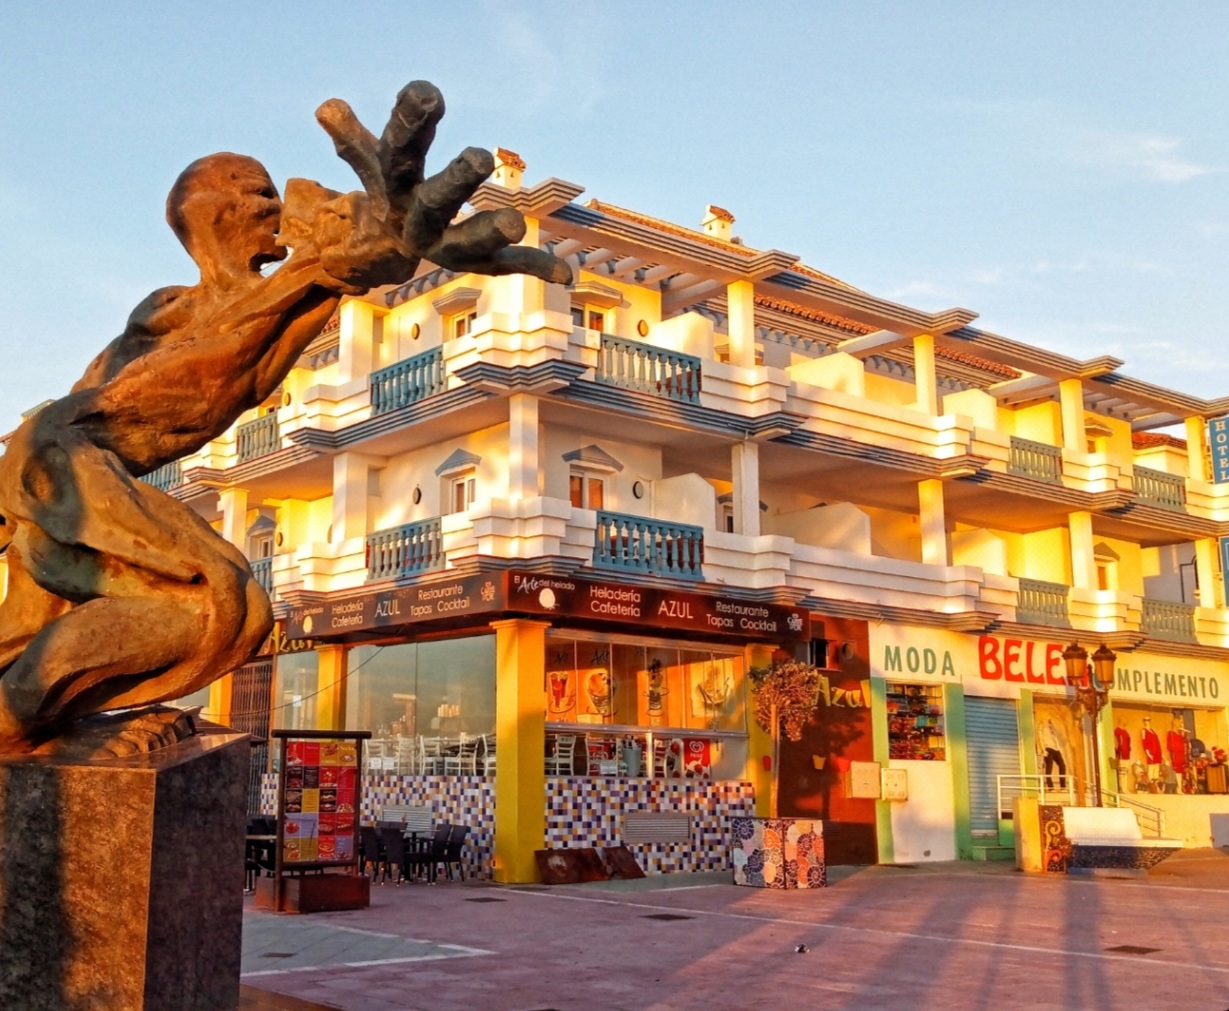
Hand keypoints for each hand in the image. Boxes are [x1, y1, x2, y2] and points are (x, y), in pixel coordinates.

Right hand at [314, 81, 571, 288]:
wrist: (384, 249)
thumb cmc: (391, 188)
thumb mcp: (373, 162)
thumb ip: (355, 139)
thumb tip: (326, 107)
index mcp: (393, 192)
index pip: (398, 154)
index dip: (410, 124)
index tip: (427, 90)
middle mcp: (418, 224)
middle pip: (434, 202)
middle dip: (456, 181)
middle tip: (481, 154)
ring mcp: (449, 248)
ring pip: (470, 243)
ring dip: (492, 232)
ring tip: (518, 223)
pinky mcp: (479, 264)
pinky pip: (508, 268)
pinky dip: (537, 268)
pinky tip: (566, 273)